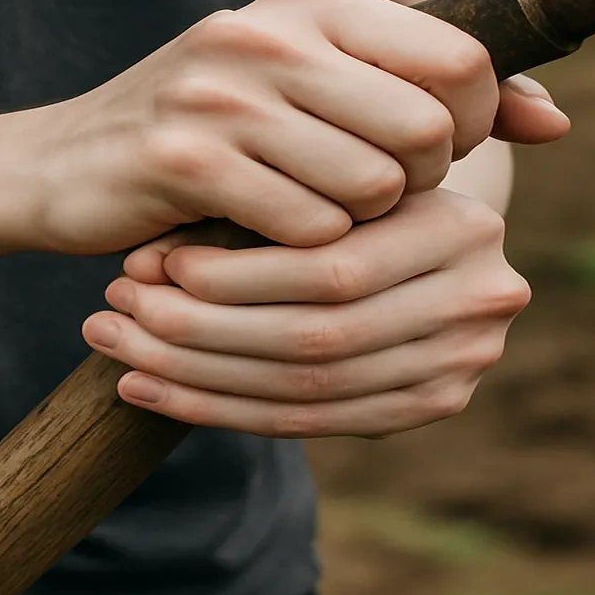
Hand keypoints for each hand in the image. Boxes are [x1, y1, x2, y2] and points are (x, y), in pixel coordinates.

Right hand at [7, 0, 567, 254]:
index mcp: (312, 1)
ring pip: (370, 186)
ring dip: (352, 227)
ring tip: (302, 218)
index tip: (424, 158)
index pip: (461, 59)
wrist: (59, 166)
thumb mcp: (313, 88)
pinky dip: (296, 252)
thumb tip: (551, 120)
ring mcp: (224, 92)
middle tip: (362, 202)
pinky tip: (253, 237)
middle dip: (415, 187)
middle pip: (427, 128)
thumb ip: (425, 91)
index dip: (468, 127)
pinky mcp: (186, 158)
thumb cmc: (208, 135)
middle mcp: (271, 30)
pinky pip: (304, 228)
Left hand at [80, 189, 529, 438]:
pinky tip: (148, 390)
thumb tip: (148, 264)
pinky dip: (220, 409)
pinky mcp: (436, 405)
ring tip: (117, 347)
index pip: (330, 269)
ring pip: (308, 388)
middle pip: (317, 337)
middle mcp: (480, 299)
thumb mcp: (324, 173)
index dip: (232, 277)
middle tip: (113, 309)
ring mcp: (465, 362)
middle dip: (201, 329)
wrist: (426, 223)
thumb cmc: (349, 183)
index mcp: (461, 225)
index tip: (146, 264)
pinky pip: (313, 422)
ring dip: (197, 376)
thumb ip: (262, 204)